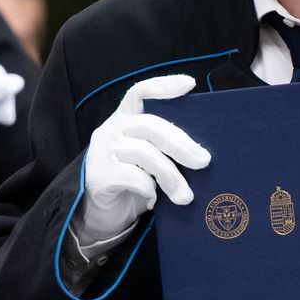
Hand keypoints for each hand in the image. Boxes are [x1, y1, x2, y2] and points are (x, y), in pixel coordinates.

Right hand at [76, 74, 210, 244]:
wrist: (96, 215)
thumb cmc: (129, 185)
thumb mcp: (148, 161)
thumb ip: (163, 150)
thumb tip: (202, 154)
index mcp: (124, 119)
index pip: (141, 92)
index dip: (164, 85)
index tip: (190, 84)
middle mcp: (110, 129)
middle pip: (151, 125)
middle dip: (181, 144)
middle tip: (203, 161)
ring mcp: (102, 151)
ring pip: (145, 154)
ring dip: (171, 176)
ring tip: (185, 197)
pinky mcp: (98, 174)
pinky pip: (133, 177)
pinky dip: (149, 189)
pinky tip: (153, 200)